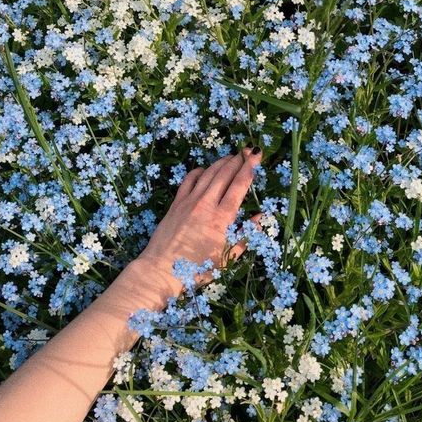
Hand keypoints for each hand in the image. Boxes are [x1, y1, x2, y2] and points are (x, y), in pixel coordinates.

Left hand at [137, 146, 262, 283]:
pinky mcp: (176, 203)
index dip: (250, 168)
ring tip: (232, 156)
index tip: (257, 155)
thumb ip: (245, 235)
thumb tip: (259, 217)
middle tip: (249, 150)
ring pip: (208, 174)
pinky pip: (189, 180)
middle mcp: (205, 204)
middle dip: (238, 159)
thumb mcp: (227, 257)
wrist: (162, 271)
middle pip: (225, 174)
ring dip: (221, 162)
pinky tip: (206, 169)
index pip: (239, 185)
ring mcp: (189, 201)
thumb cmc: (198, 269)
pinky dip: (200, 171)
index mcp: (221, 218)